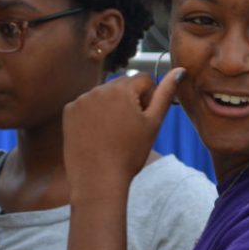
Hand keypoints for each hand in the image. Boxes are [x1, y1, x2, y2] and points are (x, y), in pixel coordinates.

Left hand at [62, 68, 183, 200]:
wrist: (98, 179)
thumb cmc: (129, 154)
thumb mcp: (154, 123)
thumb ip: (166, 93)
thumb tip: (180, 71)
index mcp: (122, 88)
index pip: (144, 80)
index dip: (148, 99)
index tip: (142, 120)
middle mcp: (99, 88)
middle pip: (123, 86)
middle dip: (129, 101)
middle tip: (128, 130)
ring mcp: (81, 99)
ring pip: (104, 96)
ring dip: (111, 108)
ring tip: (112, 135)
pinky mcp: (68, 111)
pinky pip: (86, 106)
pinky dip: (93, 116)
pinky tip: (97, 135)